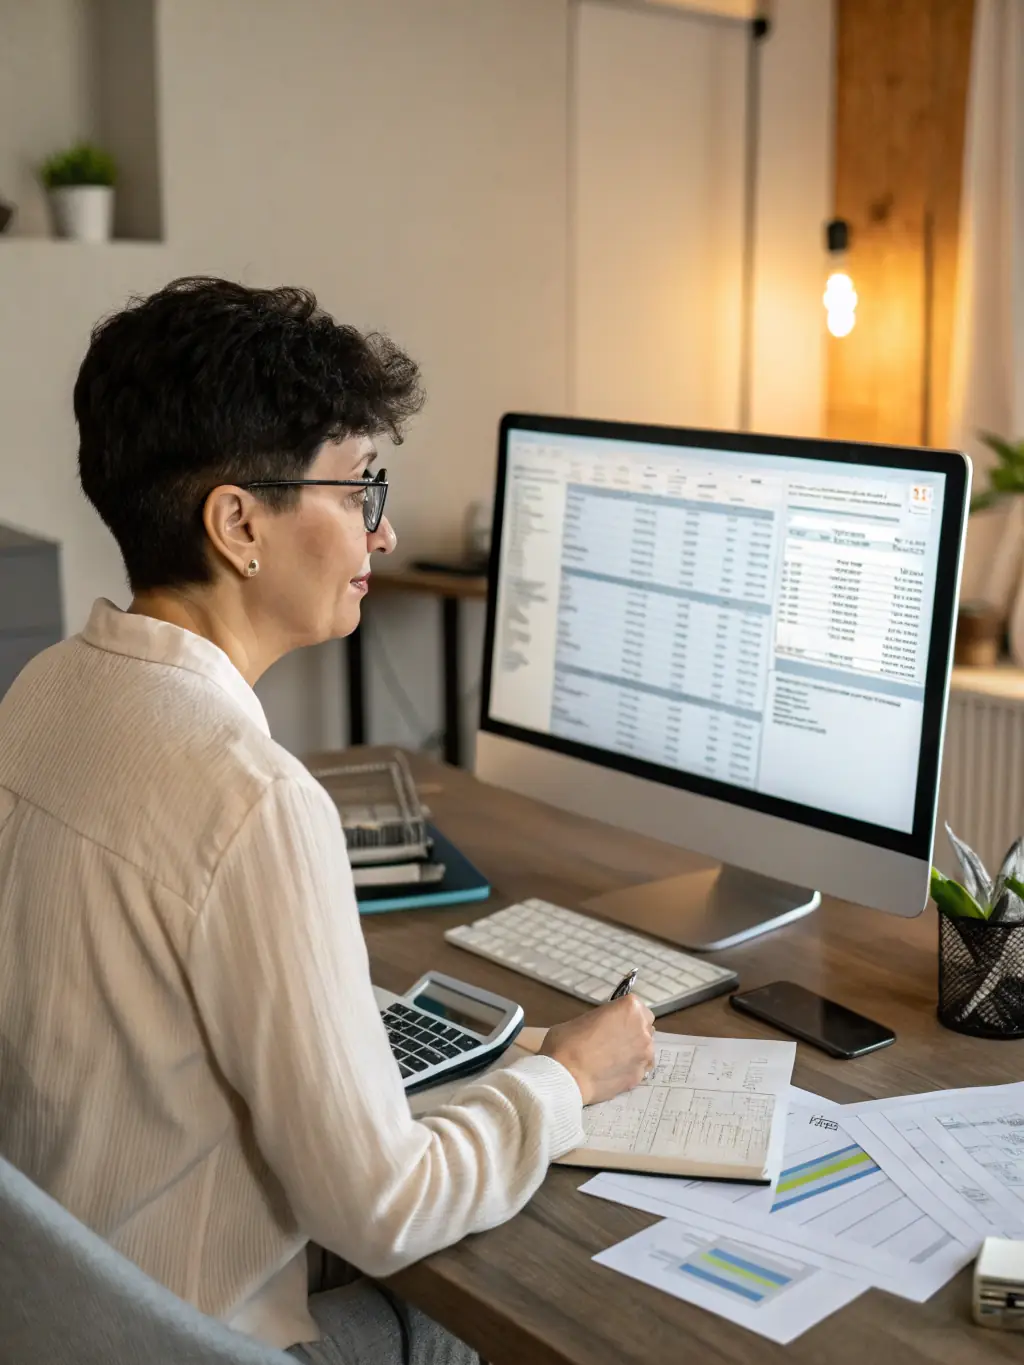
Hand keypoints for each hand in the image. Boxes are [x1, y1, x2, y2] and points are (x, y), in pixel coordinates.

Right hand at [539, 995, 654, 1105]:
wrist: (567, 1076)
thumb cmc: (567, 1042)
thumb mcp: (582, 1020)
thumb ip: (601, 1020)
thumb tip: (603, 1028)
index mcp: (629, 1008)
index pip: (636, 1006)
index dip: (624, 1014)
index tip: (614, 1021)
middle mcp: (643, 1030)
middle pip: (645, 1026)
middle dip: (633, 1030)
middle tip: (614, 1038)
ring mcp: (644, 1055)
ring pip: (645, 1049)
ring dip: (634, 1051)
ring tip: (613, 1059)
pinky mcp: (640, 1076)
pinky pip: (639, 1068)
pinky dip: (630, 1069)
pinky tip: (613, 1072)